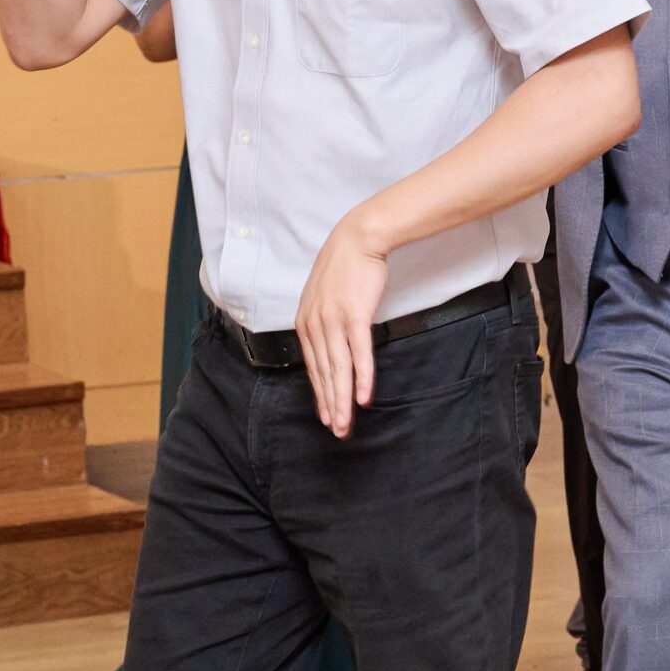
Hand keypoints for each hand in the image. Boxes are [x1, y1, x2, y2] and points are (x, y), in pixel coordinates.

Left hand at [293, 208, 390, 437]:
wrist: (358, 239)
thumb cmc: (345, 268)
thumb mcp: (324, 297)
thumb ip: (323, 322)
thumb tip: (329, 346)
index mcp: (305, 322)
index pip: (312, 366)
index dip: (320, 394)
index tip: (327, 416)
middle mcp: (314, 324)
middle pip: (323, 373)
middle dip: (330, 405)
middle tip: (337, 431)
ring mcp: (333, 321)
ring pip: (338, 369)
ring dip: (342, 400)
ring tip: (346, 424)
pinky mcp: (355, 316)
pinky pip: (359, 354)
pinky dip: (361, 378)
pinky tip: (364, 397)